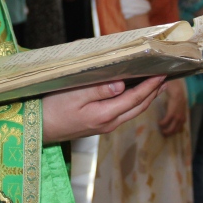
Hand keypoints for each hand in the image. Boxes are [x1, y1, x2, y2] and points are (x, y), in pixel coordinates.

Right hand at [41, 75, 164, 142]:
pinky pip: (123, 113)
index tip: (163, 73)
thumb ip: (98, 90)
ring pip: (132, 111)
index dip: (151, 85)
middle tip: (166, 77)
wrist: (36, 129)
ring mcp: (104, 126)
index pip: (135, 98)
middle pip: (138, 107)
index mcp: (104, 115)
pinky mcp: (98, 125)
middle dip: (154, 92)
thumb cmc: (51, 109)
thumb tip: (122, 85)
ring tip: (156, 85)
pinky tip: (133, 94)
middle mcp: (108, 124)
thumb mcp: (73, 95)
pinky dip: (134, 102)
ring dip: (146, 98)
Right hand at [157, 79, 188, 135]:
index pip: (179, 128)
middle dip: (169, 133)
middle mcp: (181, 119)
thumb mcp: (180, 108)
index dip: (173, 131)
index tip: (168, 132)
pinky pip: (166, 122)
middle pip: (175, 130)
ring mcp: (177, 117)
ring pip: (171, 129)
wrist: (177, 92)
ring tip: (161, 130)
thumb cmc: (178, 98)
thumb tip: (173, 115)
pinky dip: (162, 124)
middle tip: (163, 133)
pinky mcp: (171, 114)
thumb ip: (177, 113)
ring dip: (165, 131)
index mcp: (183, 118)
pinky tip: (159, 123)